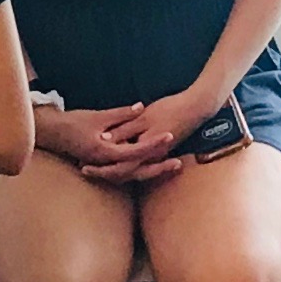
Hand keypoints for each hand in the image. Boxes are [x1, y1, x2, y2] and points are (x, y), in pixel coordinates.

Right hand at [36, 103, 162, 171]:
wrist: (50, 134)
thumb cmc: (72, 123)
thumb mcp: (98, 116)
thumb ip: (121, 114)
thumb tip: (141, 107)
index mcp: (104, 151)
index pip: (135, 151)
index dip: (153, 144)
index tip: (169, 136)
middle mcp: (105, 163)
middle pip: (137, 171)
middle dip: (158, 167)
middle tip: (178, 163)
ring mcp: (104, 167)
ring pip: (132, 175)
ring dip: (151, 170)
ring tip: (171, 165)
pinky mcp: (103, 166)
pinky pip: (124, 172)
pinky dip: (139, 169)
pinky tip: (151, 165)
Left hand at [78, 94, 208, 185]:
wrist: (196, 108)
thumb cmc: (171, 109)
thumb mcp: (146, 117)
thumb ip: (126, 128)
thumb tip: (104, 139)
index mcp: (146, 150)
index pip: (120, 167)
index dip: (101, 168)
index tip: (84, 165)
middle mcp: (150, 158)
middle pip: (123, 173)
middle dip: (103, 173)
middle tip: (84, 169)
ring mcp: (156, 156)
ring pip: (130, 170)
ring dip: (112, 170)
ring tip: (93, 167)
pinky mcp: (158, 152)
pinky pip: (137, 164)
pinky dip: (123, 163)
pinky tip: (113, 159)